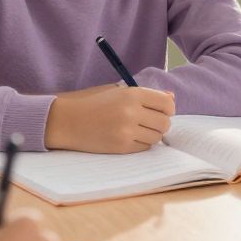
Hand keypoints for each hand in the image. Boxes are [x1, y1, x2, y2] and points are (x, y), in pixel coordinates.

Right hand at [44, 83, 173, 152]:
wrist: (68, 121)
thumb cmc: (96, 104)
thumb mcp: (120, 92)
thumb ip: (147, 95)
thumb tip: (172, 98)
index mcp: (133, 94)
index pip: (167, 104)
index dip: (168, 109)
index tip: (162, 111)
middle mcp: (131, 111)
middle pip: (165, 122)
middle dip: (161, 123)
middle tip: (150, 122)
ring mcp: (126, 130)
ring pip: (156, 137)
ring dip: (151, 135)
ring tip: (138, 130)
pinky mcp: (121, 146)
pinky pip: (144, 148)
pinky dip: (141, 144)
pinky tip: (129, 137)